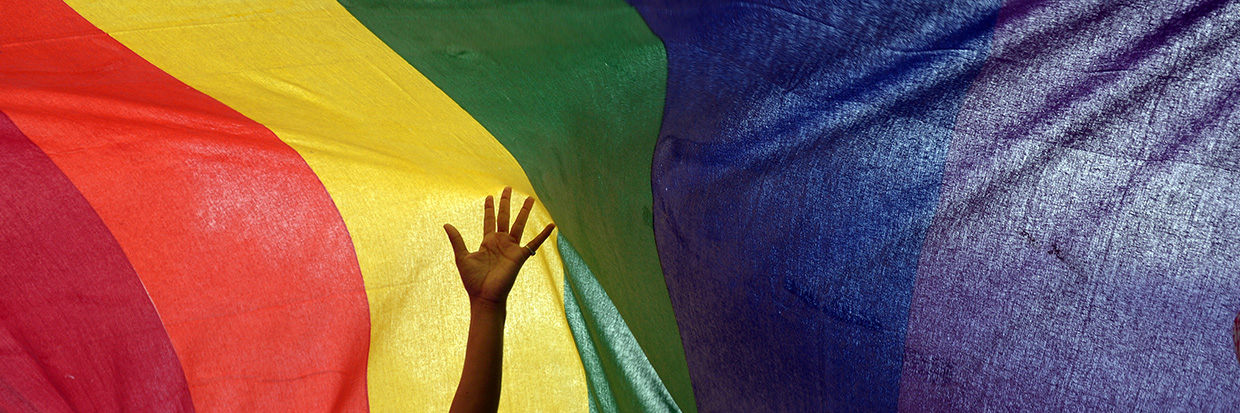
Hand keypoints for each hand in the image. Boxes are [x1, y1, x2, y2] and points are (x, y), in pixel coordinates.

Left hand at [444, 187, 554, 306]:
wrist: (484, 296)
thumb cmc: (473, 280)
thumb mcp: (462, 257)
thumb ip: (456, 239)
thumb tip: (446, 224)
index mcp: (487, 242)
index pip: (489, 220)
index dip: (489, 208)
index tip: (490, 196)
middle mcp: (501, 242)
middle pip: (504, 217)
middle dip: (506, 202)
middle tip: (508, 188)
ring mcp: (511, 248)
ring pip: (519, 224)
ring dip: (524, 212)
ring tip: (530, 198)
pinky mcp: (520, 255)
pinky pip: (534, 243)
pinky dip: (543, 234)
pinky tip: (552, 225)